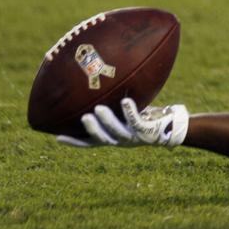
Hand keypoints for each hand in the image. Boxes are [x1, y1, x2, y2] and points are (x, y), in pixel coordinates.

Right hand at [58, 98, 188, 148]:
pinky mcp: (147, 131)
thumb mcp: (124, 112)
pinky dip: (130, 111)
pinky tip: (126, 100)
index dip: (74, 141)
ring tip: (99, 109)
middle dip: (91, 130)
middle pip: (101, 139)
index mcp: (112, 137)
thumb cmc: (145, 117)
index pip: (89, 142)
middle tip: (83, 117)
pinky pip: (137, 122)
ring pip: (117, 132)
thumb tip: (95, 85)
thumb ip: (110, 104)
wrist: (171, 127)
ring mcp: (134, 137)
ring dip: (108, 121)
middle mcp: (121, 140)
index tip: (56, 136)